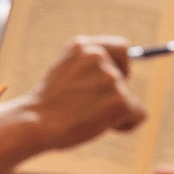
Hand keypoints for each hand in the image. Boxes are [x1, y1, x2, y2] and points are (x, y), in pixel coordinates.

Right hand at [30, 35, 147, 147]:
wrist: (35, 123)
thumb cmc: (46, 106)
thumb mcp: (64, 73)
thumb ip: (88, 69)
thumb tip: (121, 76)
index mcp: (82, 46)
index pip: (122, 48)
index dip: (120, 66)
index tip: (112, 79)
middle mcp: (98, 57)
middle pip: (125, 76)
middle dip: (112, 94)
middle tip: (85, 107)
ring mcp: (110, 78)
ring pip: (129, 99)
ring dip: (113, 112)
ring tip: (86, 118)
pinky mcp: (120, 101)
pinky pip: (138, 115)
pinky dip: (125, 125)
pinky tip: (100, 127)